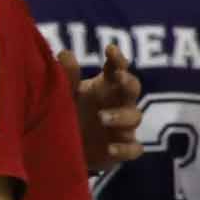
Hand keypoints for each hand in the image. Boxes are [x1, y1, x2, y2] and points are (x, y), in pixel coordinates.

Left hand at [76, 42, 144, 167]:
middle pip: (133, 88)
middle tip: (119, 77)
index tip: (110, 49)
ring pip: (135, 117)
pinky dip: (125, 148)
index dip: (117, 59)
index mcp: (104, 87)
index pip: (117, 69)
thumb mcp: (64, 95)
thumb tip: (65, 53)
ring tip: (102, 117)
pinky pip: (134, 149)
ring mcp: (123, 127)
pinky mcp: (122, 149)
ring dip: (122, 115)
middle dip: (128, 81)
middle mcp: (118, 103)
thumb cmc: (68, 115)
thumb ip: (66, 77)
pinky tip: (109, 148)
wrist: (64, 150)